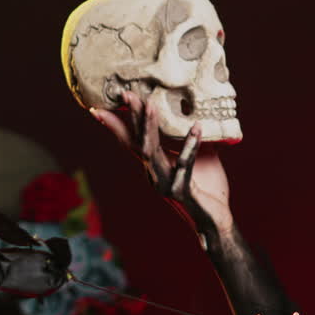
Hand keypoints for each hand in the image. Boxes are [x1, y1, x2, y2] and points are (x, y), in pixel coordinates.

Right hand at [89, 91, 232, 232]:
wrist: (214, 220)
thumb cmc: (207, 188)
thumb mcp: (197, 158)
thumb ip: (190, 140)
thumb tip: (194, 114)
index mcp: (154, 165)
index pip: (131, 141)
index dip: (116, 124)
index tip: (99, 106)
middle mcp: (154, 173)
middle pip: (137, 142)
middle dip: (132, 117)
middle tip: (127, 94)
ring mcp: (164, 183)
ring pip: (151, 152)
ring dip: (150, 128)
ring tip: (151, 106)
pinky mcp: (181, 191)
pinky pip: (185, 165)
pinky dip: (190, 146)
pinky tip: (196, 128)